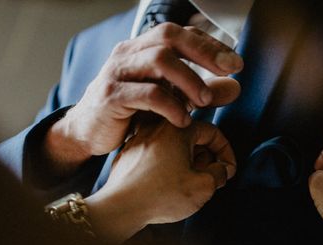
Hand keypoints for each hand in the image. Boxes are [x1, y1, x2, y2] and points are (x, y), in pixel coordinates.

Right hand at [45, 23, 242, 169]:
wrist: (87, 133)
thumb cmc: (129, 113)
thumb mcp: (170, 100)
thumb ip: (201, 93)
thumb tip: (236, 88)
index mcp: (143, 48)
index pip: (181, 33)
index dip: (210, 45)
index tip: (235, 63)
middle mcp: (129, 53)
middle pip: (170, 37)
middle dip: (204, 53)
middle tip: (228, 72)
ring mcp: (118, 72)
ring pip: (159, 60)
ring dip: (189, 80)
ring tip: (205, 101)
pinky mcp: (111, 96)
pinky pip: (146, 94)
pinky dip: (170, 106)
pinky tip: (183, 120)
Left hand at [86, 119, 234, 242]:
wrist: (120, 207)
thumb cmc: (161, 195)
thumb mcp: (204, 186)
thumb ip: (220, 173)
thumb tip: (221, 169)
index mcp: (177, 129)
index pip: (213, 132)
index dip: (226, 152)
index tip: (227, 171)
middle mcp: (156, 127)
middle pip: (192, 137)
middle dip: (207, 158)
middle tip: (210, 178)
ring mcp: (140, 140)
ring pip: (174, 146)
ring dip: (188, 162)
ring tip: (190, 183)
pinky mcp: (129, 154)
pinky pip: (157, 155)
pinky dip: (169, 165)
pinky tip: (169, 185)